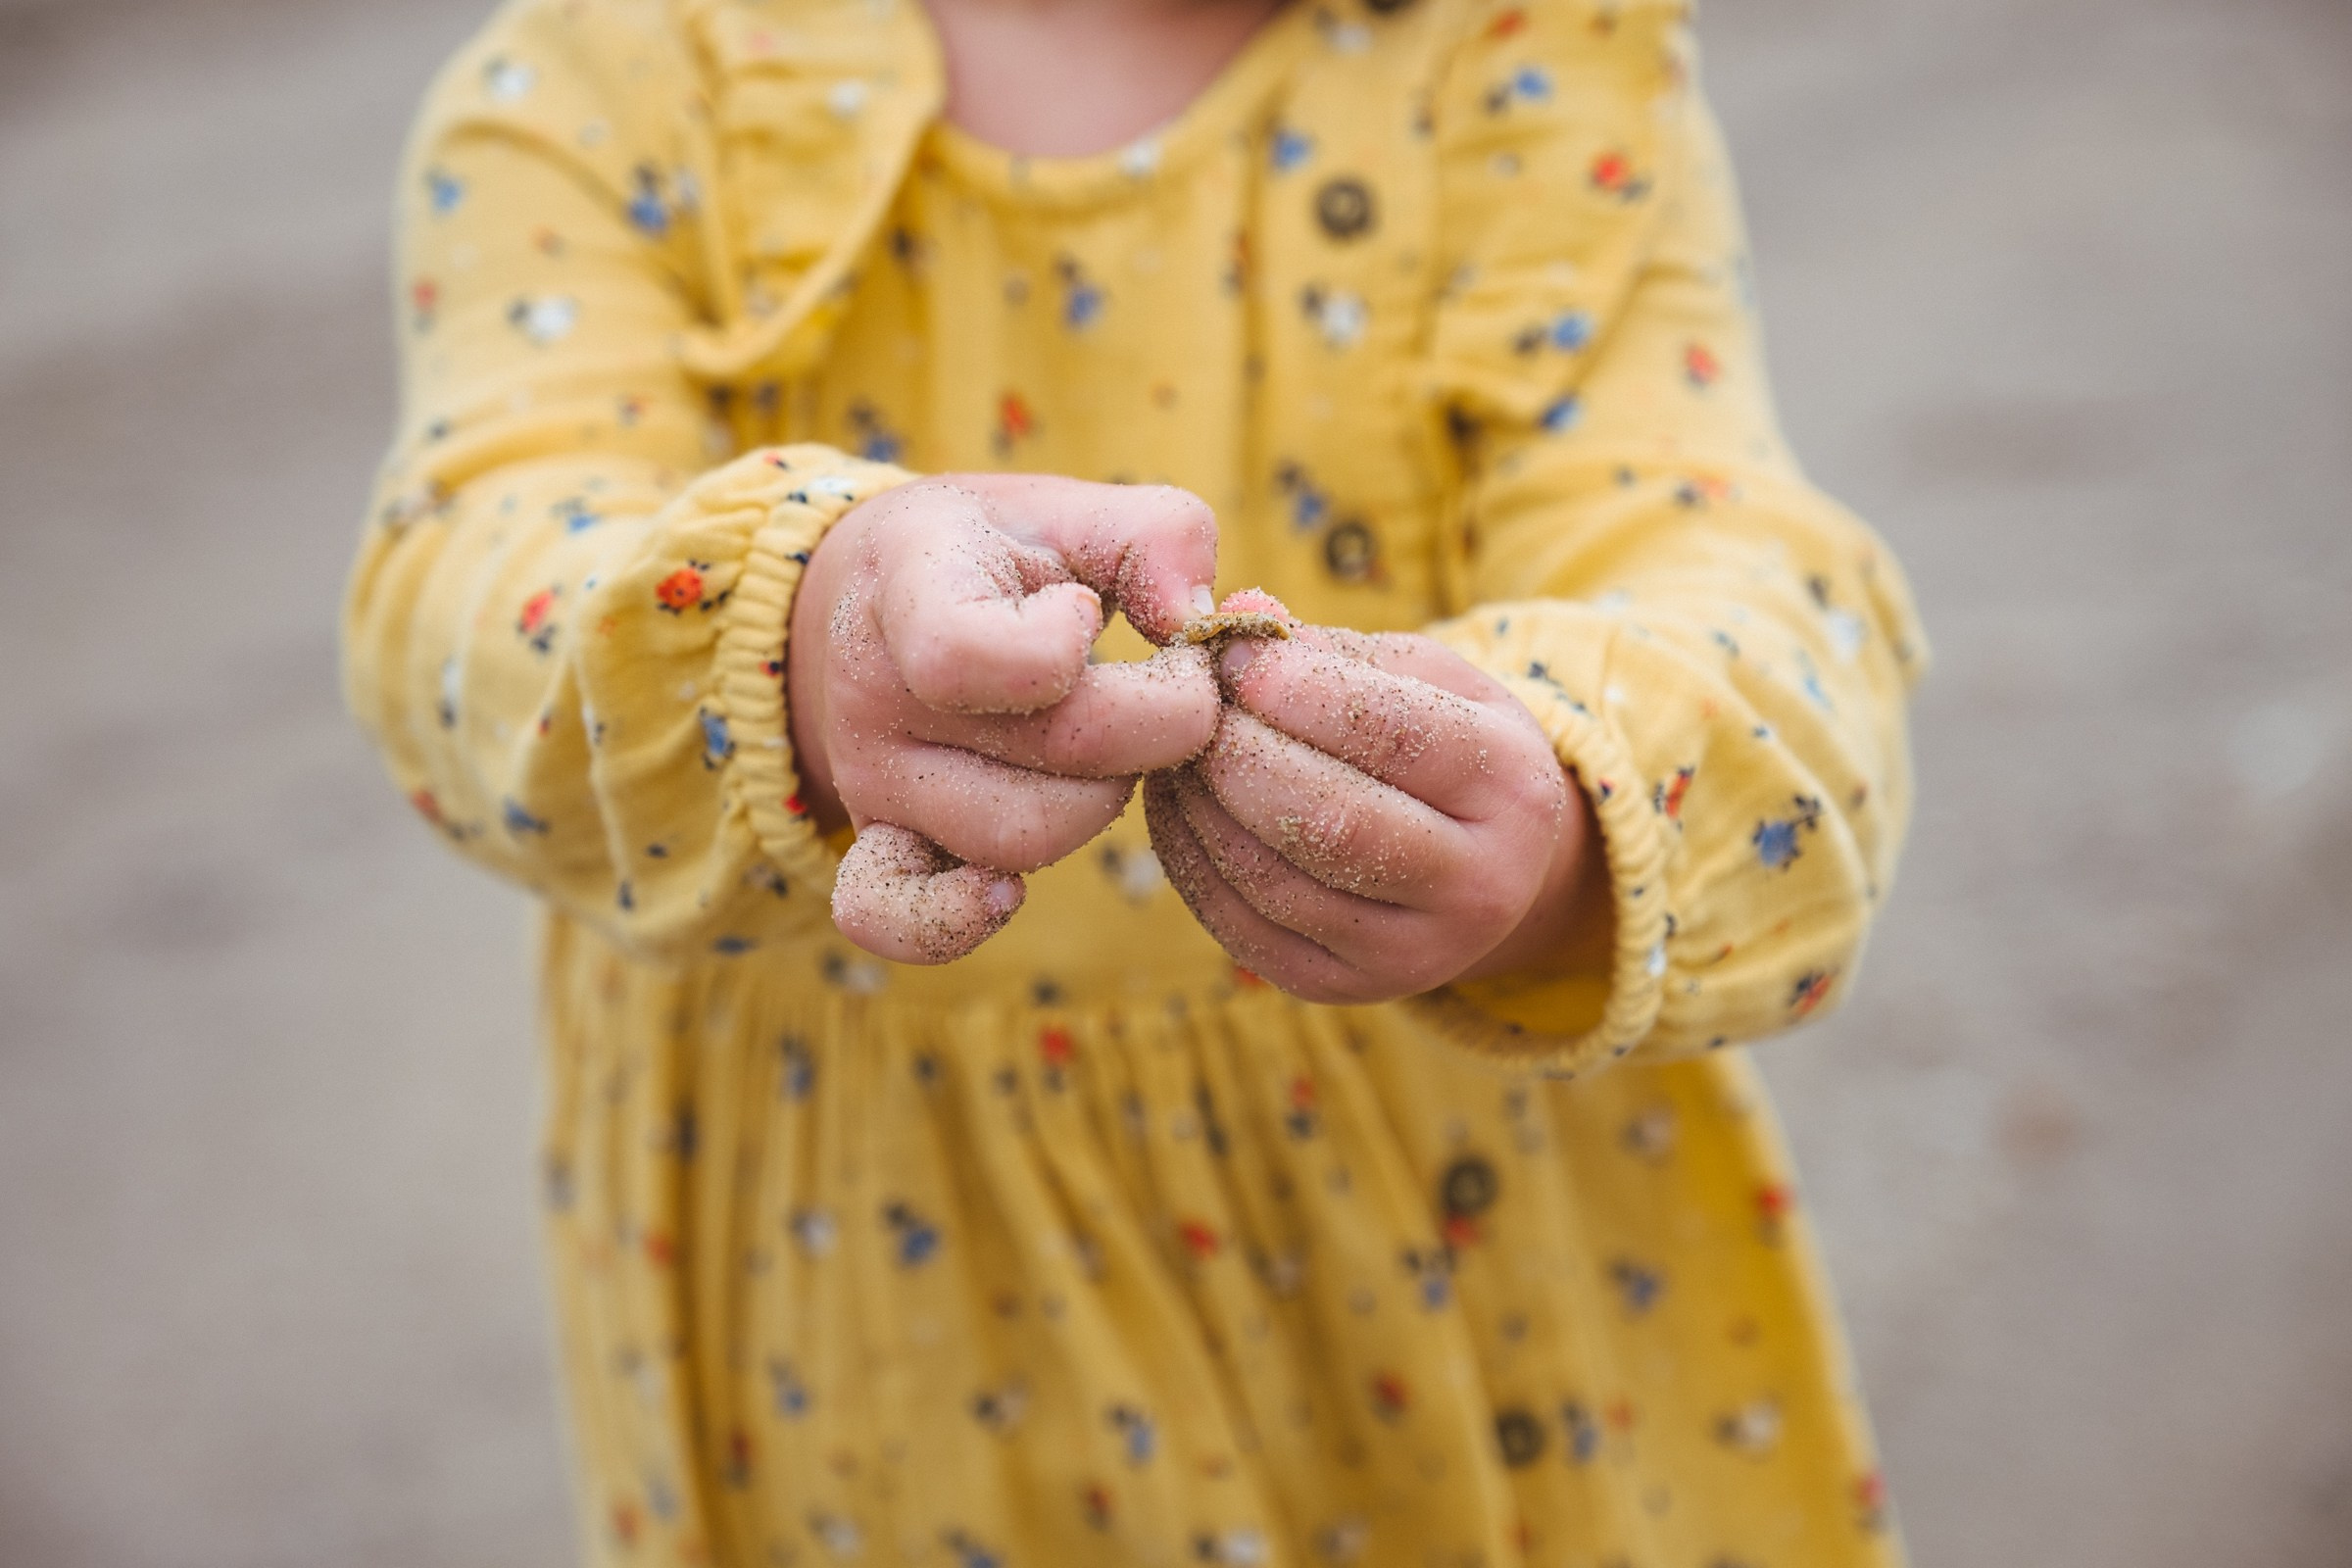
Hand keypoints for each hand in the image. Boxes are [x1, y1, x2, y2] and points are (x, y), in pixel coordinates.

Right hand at [789, 474, 1222, 963]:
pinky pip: (893, 917)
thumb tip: (1206, 632)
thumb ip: (1162, 538)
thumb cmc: (997, 551)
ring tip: (1104, 746)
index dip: (1065, 646)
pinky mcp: (879, 843)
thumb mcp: (1072, 508)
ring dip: (1104, 801)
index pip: (968, 654)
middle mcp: (876, 694)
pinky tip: (1005, 896)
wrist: (876, 597)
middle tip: (1159, 687)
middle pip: (1056, 761)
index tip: (1085, 612)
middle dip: (1154, 728)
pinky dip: (953, 922)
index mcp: (910, 590)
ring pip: (1026, 841)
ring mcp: (872, 781)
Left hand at [1144, 597, 1611, 1003]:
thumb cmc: (1443, 747)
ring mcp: (1410, 953)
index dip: (1300, 691)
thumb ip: (1336, 650)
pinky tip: (1177, 805)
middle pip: (1333, 820)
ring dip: (1202, 804)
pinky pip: (1243, 925)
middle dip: (1239, 752)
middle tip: (1192, 706)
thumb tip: (1241, 616)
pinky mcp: (1342, 987)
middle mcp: (1477, 886)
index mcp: (1514, 790)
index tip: (1235, 655)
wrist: (1487, 872)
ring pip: (1278, 879)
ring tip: (1177, 748)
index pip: (1398, 737)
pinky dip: (1190, 858)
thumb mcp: (1426, 681)